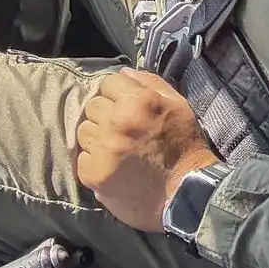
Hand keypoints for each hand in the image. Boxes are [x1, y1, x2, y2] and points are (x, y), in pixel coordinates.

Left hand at [75, 68, 218, 232]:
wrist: (186, 195)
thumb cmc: (185, 147)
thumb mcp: (178, 106)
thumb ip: (151, 83)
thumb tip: (124, 72)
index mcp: (139, 101)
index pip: (108, 83)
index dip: (118, 94)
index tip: (127, 107)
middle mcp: (118, 122)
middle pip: (93, 106)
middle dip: (106, 115)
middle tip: (124, 131)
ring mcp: (103, 149)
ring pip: (84, 131)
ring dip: (98, 137)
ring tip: (117, 149)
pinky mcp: (93, 174)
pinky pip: (83, 157)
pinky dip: (95, 162)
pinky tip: (113, 167)